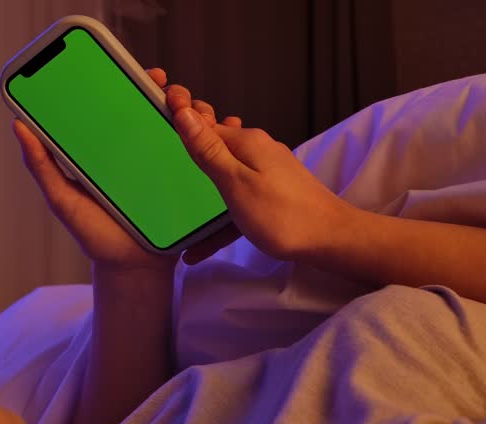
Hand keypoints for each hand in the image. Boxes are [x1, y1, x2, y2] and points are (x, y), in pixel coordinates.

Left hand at [13, 68, 231, 273]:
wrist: (132, 270)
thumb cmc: (96, 235)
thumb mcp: (64, 199)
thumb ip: (42, 166)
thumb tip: (19, 126)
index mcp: (115, 151)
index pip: (128, 108)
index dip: (138, 85)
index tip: (147, 74)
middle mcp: (144, 155)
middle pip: (165, 115)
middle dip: (176, 97)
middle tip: (176, 94)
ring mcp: (169, 170)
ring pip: (190, 132)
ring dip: (200, 115)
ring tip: (201, 114)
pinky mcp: (189, 187)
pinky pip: (206, 160)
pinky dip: (219, 142)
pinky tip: (227, 129)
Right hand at [167, 97, 351, 261]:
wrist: (332, 241)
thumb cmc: (282, 215)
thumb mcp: (236, 183)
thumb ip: (209, 151)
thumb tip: (185, 112)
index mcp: (246, 142)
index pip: (203, 122)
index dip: (179, 118)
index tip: (153, 113)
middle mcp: (257, 150)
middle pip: (213, 149)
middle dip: (186, 158)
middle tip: (157, 173)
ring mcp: (266, 173)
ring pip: (223, 179)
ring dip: (200, 199)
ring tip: (174, 223)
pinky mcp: (273, 194)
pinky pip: (238, 202)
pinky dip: (219, 221)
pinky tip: (199, 250)